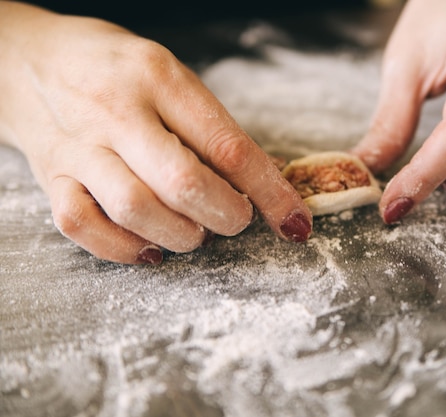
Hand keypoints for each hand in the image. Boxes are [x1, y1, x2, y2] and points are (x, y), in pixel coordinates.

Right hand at [0, 2, 311, 263]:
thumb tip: (263, 183)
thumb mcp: (168, 75)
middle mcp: (117, 111)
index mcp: (159, 78)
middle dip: (227, 216)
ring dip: (182, 236)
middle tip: (236, 220)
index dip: (270, 193)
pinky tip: (151, 246)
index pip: (228, 145)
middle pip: (184, 182)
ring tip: (196, 232)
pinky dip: (127, 249)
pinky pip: (85, 227)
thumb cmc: (114, 69)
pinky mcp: (52, 177)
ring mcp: (80, 147)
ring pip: (137, 209)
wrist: (26, 60)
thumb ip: (208, 127)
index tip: (295, 222)